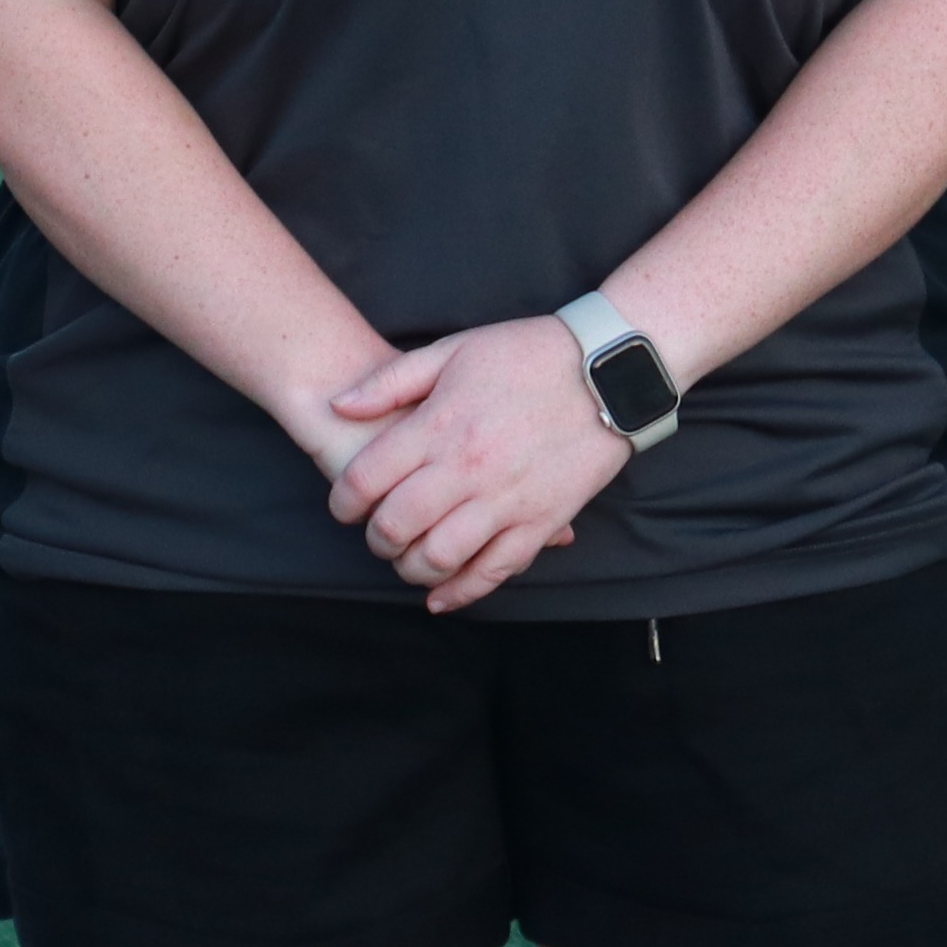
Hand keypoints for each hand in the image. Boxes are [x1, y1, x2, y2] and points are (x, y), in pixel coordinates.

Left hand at [324, 320, 630, 614]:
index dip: (343, 501)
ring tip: (406, 560)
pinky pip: (494, 571)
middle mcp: (467, 468)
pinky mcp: (541, 522)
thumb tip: (339, 405)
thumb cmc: (527, 353)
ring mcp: (506, 500)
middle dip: (375, 538)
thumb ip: (391, 382)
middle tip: (375, 534)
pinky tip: (441, 596)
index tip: (344, 507)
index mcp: (440, 425)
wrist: (607, 371)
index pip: (367, 479)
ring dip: (411, 569)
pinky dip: (461, 592)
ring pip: (439, 558)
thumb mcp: (453, 350)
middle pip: (396, 525)